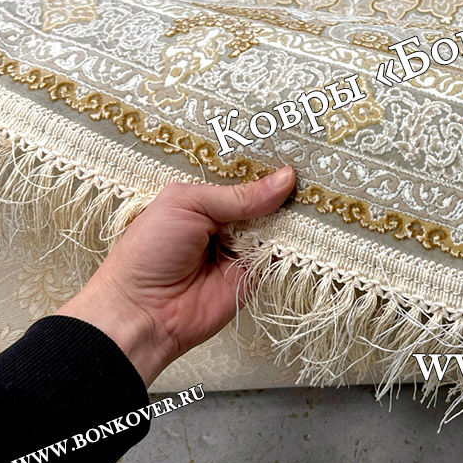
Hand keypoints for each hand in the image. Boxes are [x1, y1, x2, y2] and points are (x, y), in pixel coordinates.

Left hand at [57, 166, 296, 385]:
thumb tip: (285, 178)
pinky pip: (282, 253)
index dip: (266, 164)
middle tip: (313, 170)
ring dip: (295, 212)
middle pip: (266, 197)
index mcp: (205, 197)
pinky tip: (314, 223)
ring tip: (319, 193)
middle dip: (286, 186)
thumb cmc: (149, 251)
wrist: (143, 313)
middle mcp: (227, 219)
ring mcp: (242, 245)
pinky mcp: (256, 272)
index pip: (243, 175)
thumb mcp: (187, 204)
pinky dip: (297, 241)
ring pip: (278, 223)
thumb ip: (237, 195)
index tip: (296, 149)